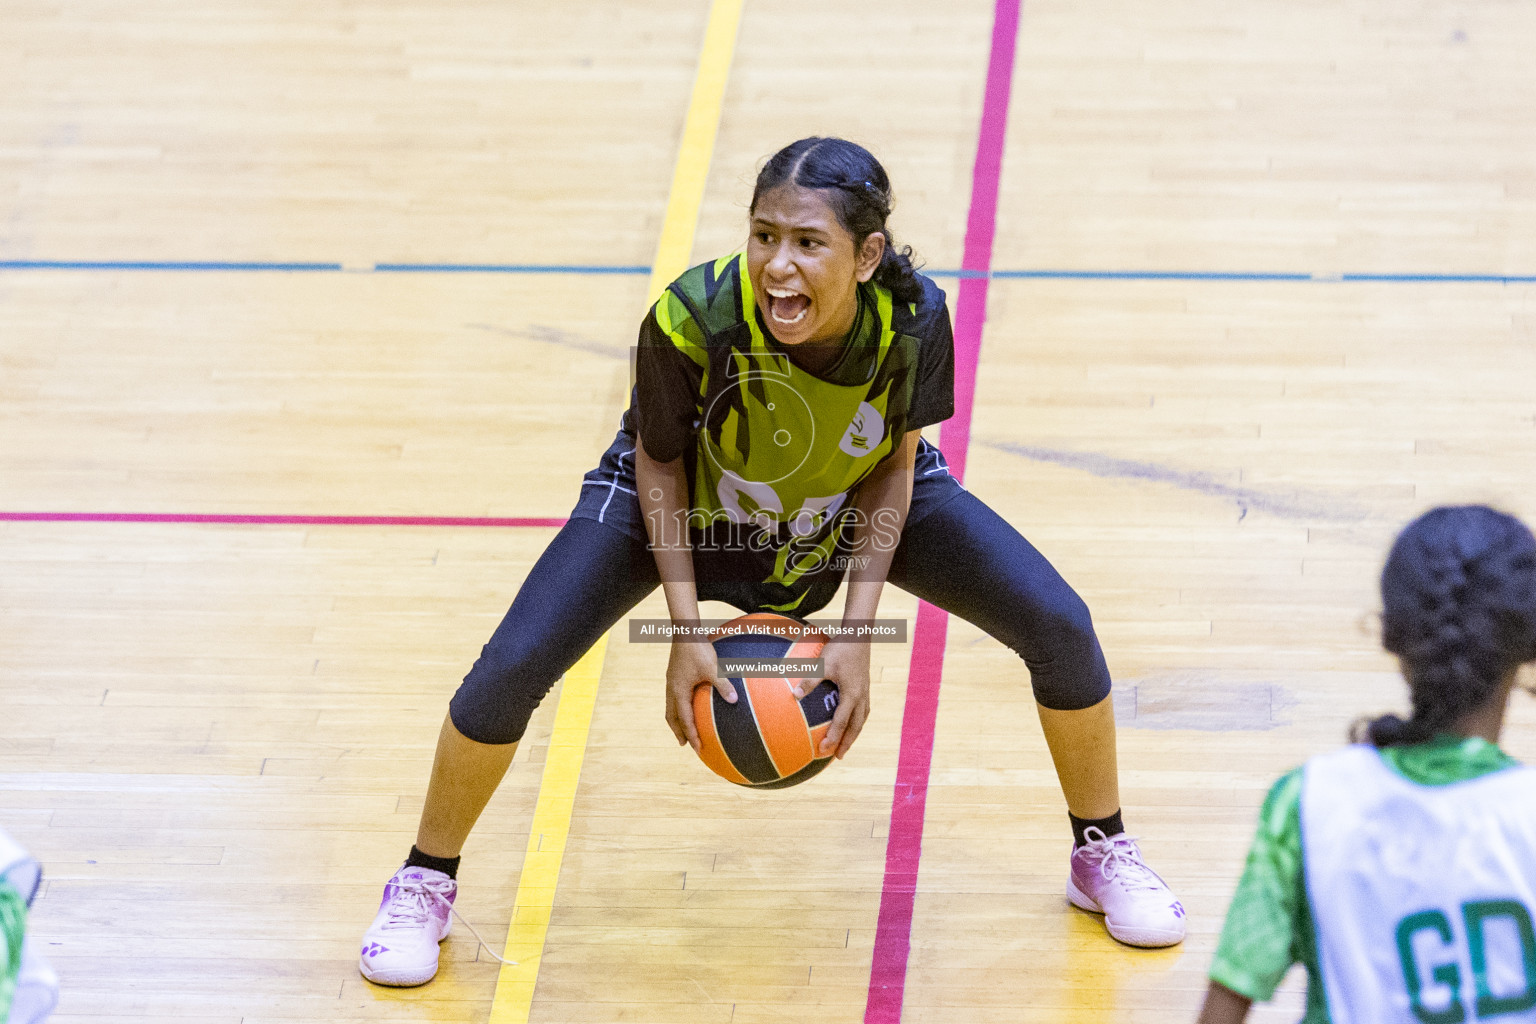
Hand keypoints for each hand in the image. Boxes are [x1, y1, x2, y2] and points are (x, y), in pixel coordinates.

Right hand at [665, 639, 732, 751]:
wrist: (684, 632)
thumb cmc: (698, 649)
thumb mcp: (713, 668)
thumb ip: (723, 685)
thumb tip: (734, 700)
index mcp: (679, 691)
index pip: (685, 720)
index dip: (692, 736)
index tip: (698, 749)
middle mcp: (672, 689)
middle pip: (672, 717)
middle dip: (679, 732)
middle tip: (686, 745)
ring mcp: (671, 682)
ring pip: (671, 708)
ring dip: (677, 721)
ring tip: (683, 730)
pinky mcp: (674, 676)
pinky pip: (673, 698)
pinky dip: (678, 708)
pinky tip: (688, 705)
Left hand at [815, 639, 870, 758]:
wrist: (860, 635)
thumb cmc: (840, 649)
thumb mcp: (822, 664)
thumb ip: (809, 680)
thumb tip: (793, 696)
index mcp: (852, 694)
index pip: (842, 722)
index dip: (834, 738)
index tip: (824, 750)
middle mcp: (861, 696)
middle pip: (856, 726)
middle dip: (847, 742)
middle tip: (839, 756)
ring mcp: (865, 692)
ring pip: (862, 719)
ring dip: (854, 733)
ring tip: (846, 744)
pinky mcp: (865, 687)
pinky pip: (863, 710)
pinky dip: (857, 720)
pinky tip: (850, 721)